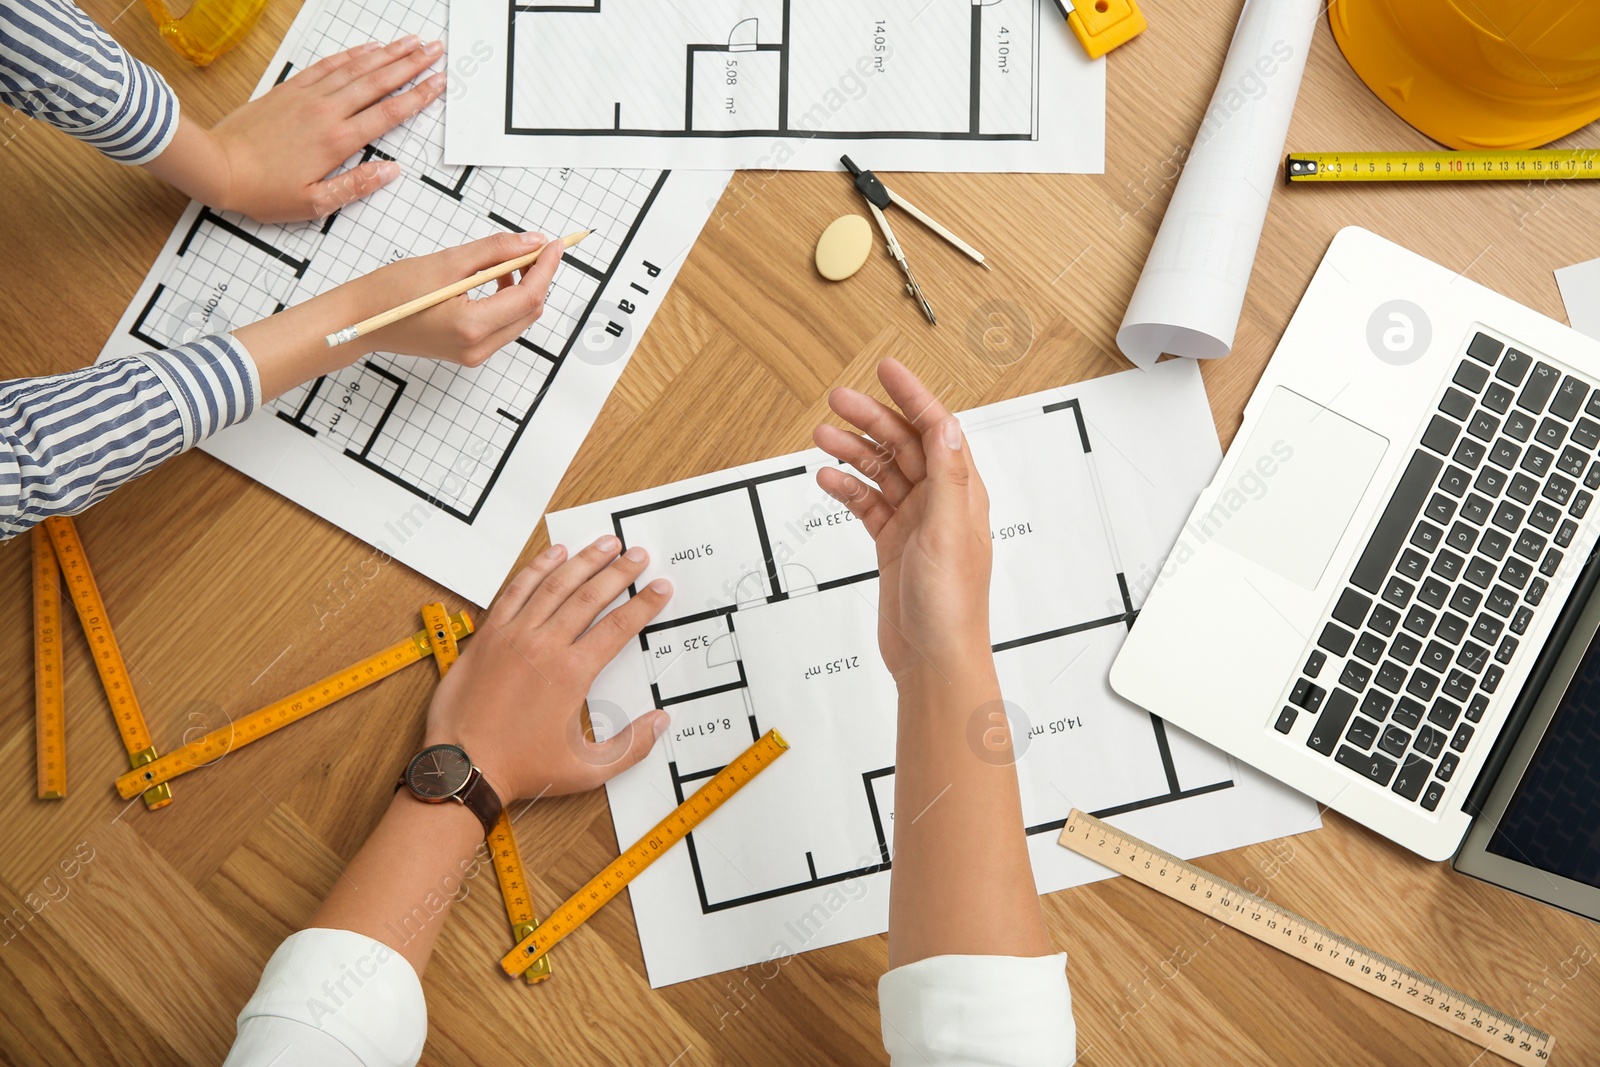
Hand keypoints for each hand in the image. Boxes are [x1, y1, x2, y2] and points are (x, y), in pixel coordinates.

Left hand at [149, 37, 445, 222]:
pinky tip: (367, 48)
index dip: (418, 96)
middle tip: (434, 49)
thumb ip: (356, 186)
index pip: (389, 113)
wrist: (218, 165)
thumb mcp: (314, 204)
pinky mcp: (291, 90)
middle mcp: (327, 112)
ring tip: (410, 42)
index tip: (439, 82)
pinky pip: (328, 65)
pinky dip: (351, 55)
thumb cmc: (264, 190)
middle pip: (378, 81)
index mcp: (338, 141)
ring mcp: (309, 96)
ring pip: (356, 68)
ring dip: (387, 53)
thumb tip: (390, 170)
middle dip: (410, 64)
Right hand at [235, 230, 562, 397]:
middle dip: (538, 278)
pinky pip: (501, 326)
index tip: (555, 244)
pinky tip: (492, 279)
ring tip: (507, 261)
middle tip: (535, 247)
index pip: (528, 296)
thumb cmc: (391, 291)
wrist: (359, 320)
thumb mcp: (446, 263)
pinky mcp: (468, 352)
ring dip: (522, 289)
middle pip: (529, 311)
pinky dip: (506, 302)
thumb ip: (494, 251)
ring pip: (518, 320)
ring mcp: (474, 354)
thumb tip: (532, 243)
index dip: (546, 267)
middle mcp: (478, 348)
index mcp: (473, 326)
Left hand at [423, 537, 673, 800]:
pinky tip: (554, 554)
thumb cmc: (523, 769)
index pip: (618, 627)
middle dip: (619, 571)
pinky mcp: (488, 636)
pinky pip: (515, 591)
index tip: (661, 587)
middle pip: (590, 596)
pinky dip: (535, 569)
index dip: (644, 604)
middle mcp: (544, 646)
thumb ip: (630, 746)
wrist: (464, 767)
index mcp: (572, 673)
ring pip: (554, 586)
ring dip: (583, 561)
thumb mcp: (587, 769)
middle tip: (639, 553)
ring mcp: (513, 636)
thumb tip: (661, 722)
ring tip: (605, 543)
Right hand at [813, 359, 992, 685]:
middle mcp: (940, 503)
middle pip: (904, 445)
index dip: (912, 396)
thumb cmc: (950, 605)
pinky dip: (848, 488)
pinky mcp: (893, 544)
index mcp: (962, 493)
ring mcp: (915, 523)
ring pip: (881, 472)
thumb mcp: (948, 530)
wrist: (934, 658)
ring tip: (822, 436)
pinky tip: (829, 478)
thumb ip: (946, 475)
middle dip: (871, 419)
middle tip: (837, 400)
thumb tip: (948, 425)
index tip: (887, 369)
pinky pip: (867, 504)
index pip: (937, 430)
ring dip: (853, 451)